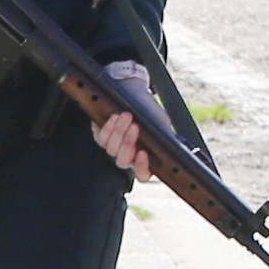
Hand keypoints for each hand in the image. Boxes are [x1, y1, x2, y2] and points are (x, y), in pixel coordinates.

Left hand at [93, 60, 155, 181]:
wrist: (134, 94)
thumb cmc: (150, 111)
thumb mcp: (161, 124)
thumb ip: (164, 137)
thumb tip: (167, 145)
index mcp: (145, 159)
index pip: (143, 174)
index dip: (141, 168)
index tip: (143, 153)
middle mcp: (128, 157)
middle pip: (123, 161)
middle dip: (128, 143)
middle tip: (135, 126)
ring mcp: (113, 149)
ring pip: (112, 150)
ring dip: (120, 132)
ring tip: (127, 116)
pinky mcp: (101, 138)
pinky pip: (102, 139)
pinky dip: (109, 128)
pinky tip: (115, 117)